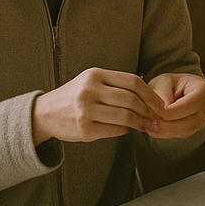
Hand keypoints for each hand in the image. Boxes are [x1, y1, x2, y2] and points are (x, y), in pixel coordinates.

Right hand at [31, 67, 164, 145]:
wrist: (45, 113)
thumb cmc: (76, 96)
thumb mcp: (93, 81)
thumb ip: (118, 84)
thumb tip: (150, 95)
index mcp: (95, 75)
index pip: (133, 82)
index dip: (150, 94)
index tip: (160, 104)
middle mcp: (90, 90)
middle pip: (131, 100)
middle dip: (149, 110)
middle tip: (156, 117)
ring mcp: (85, 110)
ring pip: (125, 117)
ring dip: (141, 122)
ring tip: (146, 124)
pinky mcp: (84, 129)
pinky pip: (115, 130)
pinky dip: (126, 130)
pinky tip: (128, 129)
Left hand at [144, 73, 204, 137]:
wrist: (176, 89)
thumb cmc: (171, 83)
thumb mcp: (164, 82)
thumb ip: (162, 95)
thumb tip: (161, 113)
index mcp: (204, 89)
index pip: (192, 104)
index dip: (174, 111)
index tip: (158, 113)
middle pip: (191, 121)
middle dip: (169, 124)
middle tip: (151, 123)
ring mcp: (203, 119)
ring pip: (186, 131)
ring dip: (166, 131)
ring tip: (149, 126)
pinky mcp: (194, 129)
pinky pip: (181, 135)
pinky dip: (166, 133)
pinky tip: (153, 129)